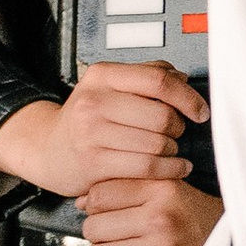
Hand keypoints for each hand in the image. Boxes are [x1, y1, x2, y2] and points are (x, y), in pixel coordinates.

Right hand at [0, 60, 204, 199]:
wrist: (46, 149)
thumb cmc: (83, 119)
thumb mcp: (107, 87)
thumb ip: (145, 76)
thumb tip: (182, 78)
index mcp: (102, 76)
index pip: (158, 80)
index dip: (187, 97)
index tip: (199, 110)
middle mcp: (93, 102)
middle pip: (162, 115)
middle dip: (178, 128)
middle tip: (175, 133)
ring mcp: (91, 134)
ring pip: (157, 143)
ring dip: (172, 150)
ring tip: (168, 151)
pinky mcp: (93, 163)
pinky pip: (146, 167)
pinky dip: (168, 170)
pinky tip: (173, 167)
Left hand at [79, 172, 222, 245]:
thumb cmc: (201, 221)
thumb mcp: (171, 191)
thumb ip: (130, 189)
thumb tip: (83, 201)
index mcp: (162, 191)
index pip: (101, 194)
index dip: (92, 206)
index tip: (100, 213)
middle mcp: (160, 218)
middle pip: (94, 226)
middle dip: (96, 235)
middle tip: (109, 238)